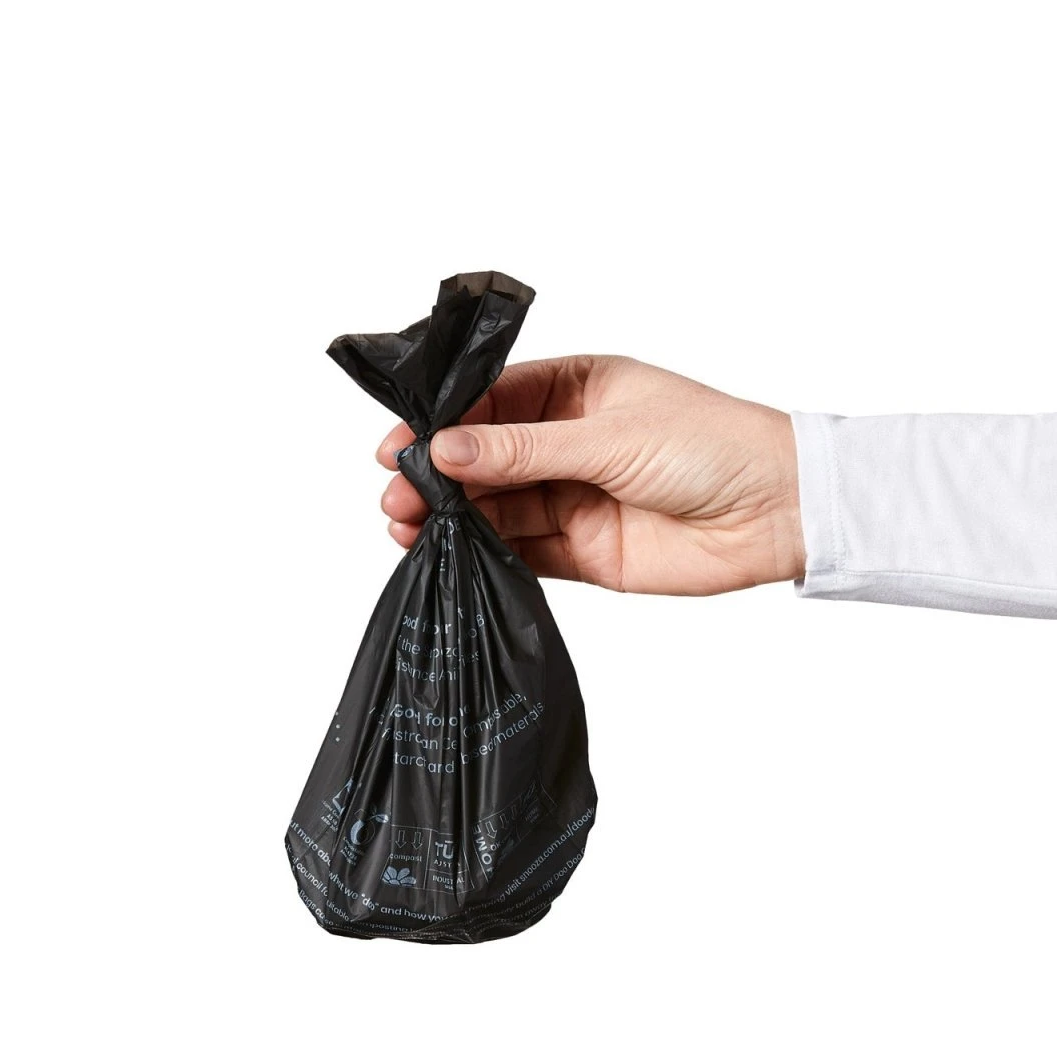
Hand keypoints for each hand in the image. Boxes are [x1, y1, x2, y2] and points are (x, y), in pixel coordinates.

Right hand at [376, 355, 804, 594]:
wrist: (777, 515)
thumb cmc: (711, 447)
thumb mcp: (608, 436)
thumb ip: (523, 450)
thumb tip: (445, 449)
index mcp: (576, 391)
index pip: (491, 402)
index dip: (442, 423)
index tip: (399, 444)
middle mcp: (568, 442)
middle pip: (484, 458)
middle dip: (437, 474)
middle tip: (396, 493)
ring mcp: (572, 496)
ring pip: (495, 506)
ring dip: (451, 516)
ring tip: (405, 525)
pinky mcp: (581, 550)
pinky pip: (520, 550)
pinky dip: (483, 552)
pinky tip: (446, 552)